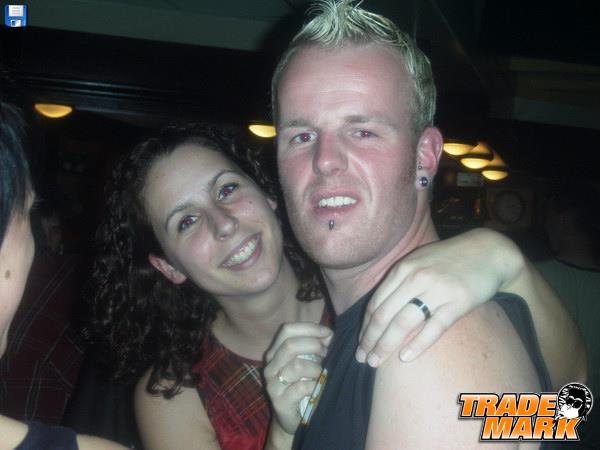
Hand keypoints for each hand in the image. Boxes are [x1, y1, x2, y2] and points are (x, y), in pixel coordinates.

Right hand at [264, 323, 331, 433]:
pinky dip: (315, 385)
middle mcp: (270, 366)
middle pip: (290, 345)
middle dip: (313, 346)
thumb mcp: (308, 362)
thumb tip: (328, 334)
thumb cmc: (302, 384)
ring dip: (316, 367)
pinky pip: (301, 387)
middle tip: (325, 354)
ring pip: (297, 366)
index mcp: (275, 352)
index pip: (287, 330)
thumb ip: (317, 346)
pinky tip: (318, 387)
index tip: (327, 332)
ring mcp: (273, 384)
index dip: (309, 328)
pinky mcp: (280, 402)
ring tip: (321, 372)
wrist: (292, 418)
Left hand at [357, 228, 510, 365]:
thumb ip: (398, 281)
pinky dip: (417, 345)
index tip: (360, 344)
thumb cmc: (449, 259)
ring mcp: (437, 290)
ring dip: (385, 346)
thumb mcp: (418, 261)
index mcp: (403, 269)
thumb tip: (377, 311)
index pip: (376, 303)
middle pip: (384, 315)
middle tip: (362, 358)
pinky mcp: (458, 302)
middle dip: (370, 340)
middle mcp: (416, 278)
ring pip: (403, 323)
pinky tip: (404, 358)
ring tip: (375, 362)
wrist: (488, 251)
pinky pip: (433, 328)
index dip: (365, 327)